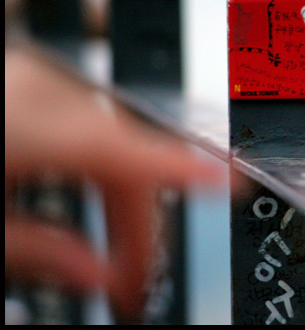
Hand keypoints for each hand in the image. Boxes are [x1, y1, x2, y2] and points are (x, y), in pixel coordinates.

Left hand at [5, 42, 223, 319]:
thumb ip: (36, 252)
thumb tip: (100, 278)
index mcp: (26, 125)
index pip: (135, 149)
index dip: (193, 170)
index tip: (235, 186)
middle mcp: (36, 85)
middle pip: (124, 152)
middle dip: (138, 220)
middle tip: (131, 278)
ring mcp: (29, 72)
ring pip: (107, 130)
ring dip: (117, 186)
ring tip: (108, 236)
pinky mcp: (22, 72)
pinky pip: (80, 105)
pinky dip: (99, 144)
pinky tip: (96, 167)